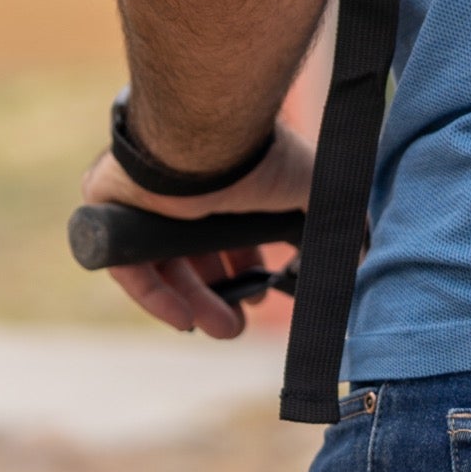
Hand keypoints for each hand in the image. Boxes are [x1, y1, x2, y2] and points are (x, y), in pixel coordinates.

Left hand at [79, 118, 314, 338]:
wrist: (201, 140)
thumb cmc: (257, 157)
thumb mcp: (308, 189)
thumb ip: (331, 220)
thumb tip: (357, 253)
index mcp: (222, 175)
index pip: (229, 227)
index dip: (245, 262)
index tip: (264, 288)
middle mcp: (182, 186)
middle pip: (197, 252)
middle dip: (223, 292)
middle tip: (241, 322)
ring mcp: (144, 202)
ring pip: (165, 264)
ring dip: (197, 302)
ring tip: (225, 331)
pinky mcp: (113, 218)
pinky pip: (131, 268)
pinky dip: (158, 298)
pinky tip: (185, 321)